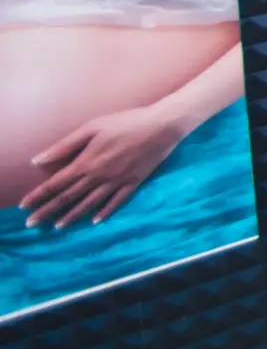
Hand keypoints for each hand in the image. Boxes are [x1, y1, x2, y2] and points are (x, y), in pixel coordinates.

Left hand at [22, 104, 189, 226]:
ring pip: (90, 204)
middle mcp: (99, 177)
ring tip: (58, 227)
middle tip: (32, 225)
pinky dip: (105, 212)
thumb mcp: (92, 127)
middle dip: (48, 211)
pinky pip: (116, 202)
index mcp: (86, 162)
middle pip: (68, 198)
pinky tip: (95, 221)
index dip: (38, 196)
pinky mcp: (133, 183)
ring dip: (72, 216)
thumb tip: (38, 160)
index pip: (56, 184)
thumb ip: (65, 145)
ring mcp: (117, 182)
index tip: (23, 207)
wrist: (161, 125)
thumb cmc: (125, 122)